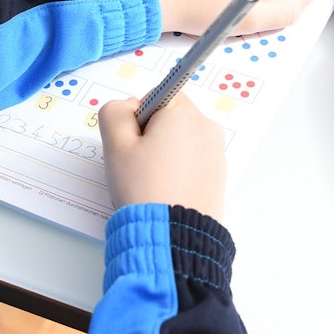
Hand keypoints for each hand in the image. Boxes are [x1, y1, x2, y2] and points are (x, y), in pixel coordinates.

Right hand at [98, 94, 226, 220]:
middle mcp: (208, 128)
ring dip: (164, 155)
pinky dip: (178, 171)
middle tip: (138, 164)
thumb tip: (128, 108)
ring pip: (180, 142)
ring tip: (152, 182)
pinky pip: (192, 163)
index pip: (157, 96)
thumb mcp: (115, 145)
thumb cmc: (143, 188)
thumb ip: (114, 112)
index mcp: (185, 114)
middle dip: (151, 135)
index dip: (138, 117)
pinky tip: (166, 191)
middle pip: (170, 118)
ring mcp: (217, 154)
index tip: (133, 143)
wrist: (173, 237)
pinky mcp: (219, 177)